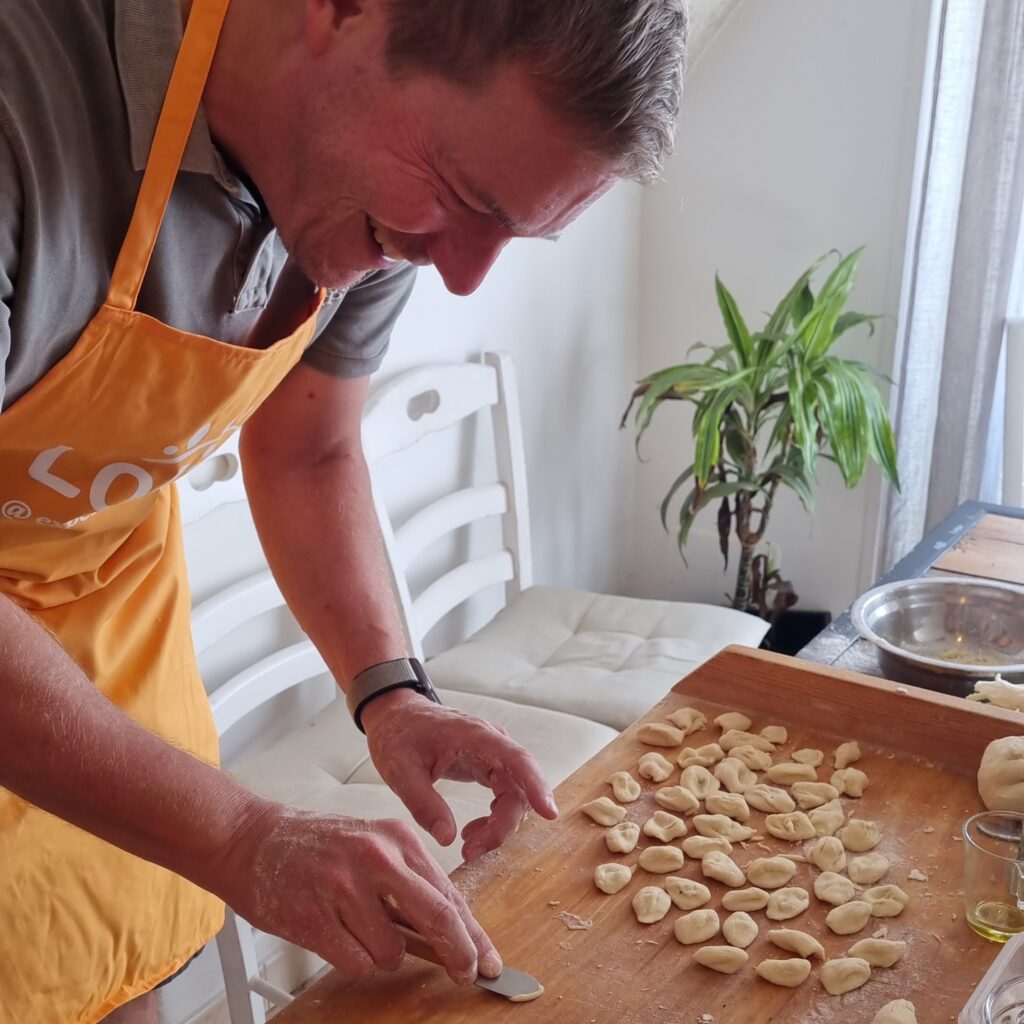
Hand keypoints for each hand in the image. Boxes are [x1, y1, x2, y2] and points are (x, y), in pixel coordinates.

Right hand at [212, 800, 502, 983]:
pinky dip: (351, 959)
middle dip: (458, 954)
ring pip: (392, 951)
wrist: (253, 839)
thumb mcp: (374, 850)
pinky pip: (355, 962)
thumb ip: (411, 890)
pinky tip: (333, 933)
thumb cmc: (318, 848)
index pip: (449, 894)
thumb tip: (453, 936)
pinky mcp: (314, 916)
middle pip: (438, 917)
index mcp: (397, 838)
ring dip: (381, 954)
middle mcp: (376, 857)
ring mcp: (344, 885)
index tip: (488, 961)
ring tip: (354, 927)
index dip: (474, 935)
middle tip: (466, 974)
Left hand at [362, 690, 558, 860]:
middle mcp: (492, 743)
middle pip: (518, 787)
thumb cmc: (398, 735)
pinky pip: (505, 794)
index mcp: (475, 736)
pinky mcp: (489, 764)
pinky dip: (493, 818)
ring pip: (514, 795)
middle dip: (502, 825)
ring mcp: (493, 753)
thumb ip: (423, 803)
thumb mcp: (400, 770)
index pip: (517, 760)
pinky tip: (470, 832)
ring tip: (467, 845)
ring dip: (498, 825)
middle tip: (470, 851)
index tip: (550, 813)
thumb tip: (448, 839)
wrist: (397, 716)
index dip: (536, 786)